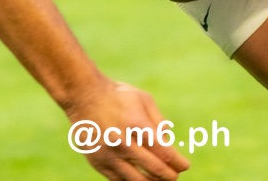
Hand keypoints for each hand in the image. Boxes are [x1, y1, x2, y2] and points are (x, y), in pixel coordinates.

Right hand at [66, 78, 189, 180]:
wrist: (83, 96)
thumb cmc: (117, 96)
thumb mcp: (143, 99)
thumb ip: (159, 122)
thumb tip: (169, 143)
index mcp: (136, 124)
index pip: (164, 152)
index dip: (178, 162)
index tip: (185, 165)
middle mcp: (122, 142)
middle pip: (154, 170)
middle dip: (169, 176)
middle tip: (175, 176)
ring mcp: (109, 155)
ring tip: (160, 180)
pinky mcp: (98, 163)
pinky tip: (141, 179)